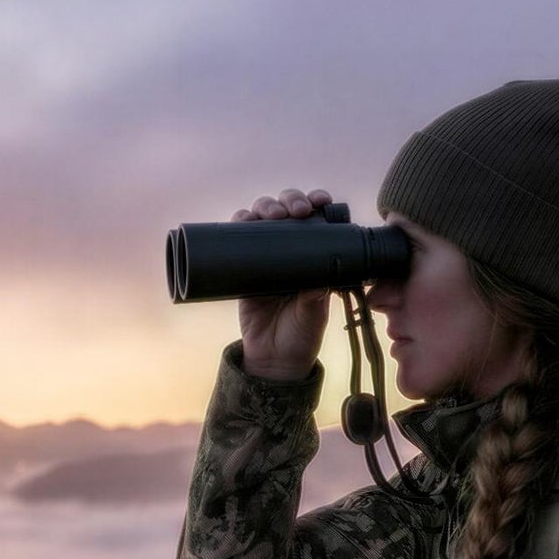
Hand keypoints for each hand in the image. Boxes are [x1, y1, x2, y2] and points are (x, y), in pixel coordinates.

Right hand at [233, 186, 333, 381]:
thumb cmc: (301, 336)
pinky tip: (242, 218)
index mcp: (313, 256)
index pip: (316, 220)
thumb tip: (321, 275)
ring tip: (272, 213)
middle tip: (296, 210)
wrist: (273, 359)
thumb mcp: (314, 315)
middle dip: (290, 201)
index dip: (316, 203)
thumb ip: (316, 297)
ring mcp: (265, 256)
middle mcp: (290, 251)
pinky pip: (236, 237)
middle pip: (287, 212)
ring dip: (265, 207)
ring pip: (262, 218)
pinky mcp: (243, 266)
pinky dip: (239, 222)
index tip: (319, 200)